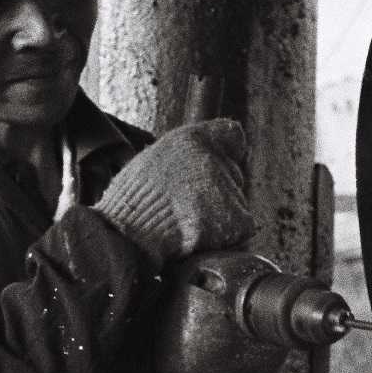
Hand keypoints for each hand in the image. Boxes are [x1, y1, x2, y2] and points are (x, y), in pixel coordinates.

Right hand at [92, 119, 254, 262]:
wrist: (130, 237)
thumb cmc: (130, 207)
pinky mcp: (237, 217)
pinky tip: (201, 238)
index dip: (228, 150)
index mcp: (190, 140)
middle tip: (189, 208)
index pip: (231, 134)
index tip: (223, 162)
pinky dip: (227, 236)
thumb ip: (178, 159)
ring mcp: (228, 187)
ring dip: (219, 215)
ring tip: (188, 225)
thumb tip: (193, 165)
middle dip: (218, 191)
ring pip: (236, 202)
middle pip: (232, 174)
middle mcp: (214, 157)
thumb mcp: (147, 164)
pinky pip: (241, 227)